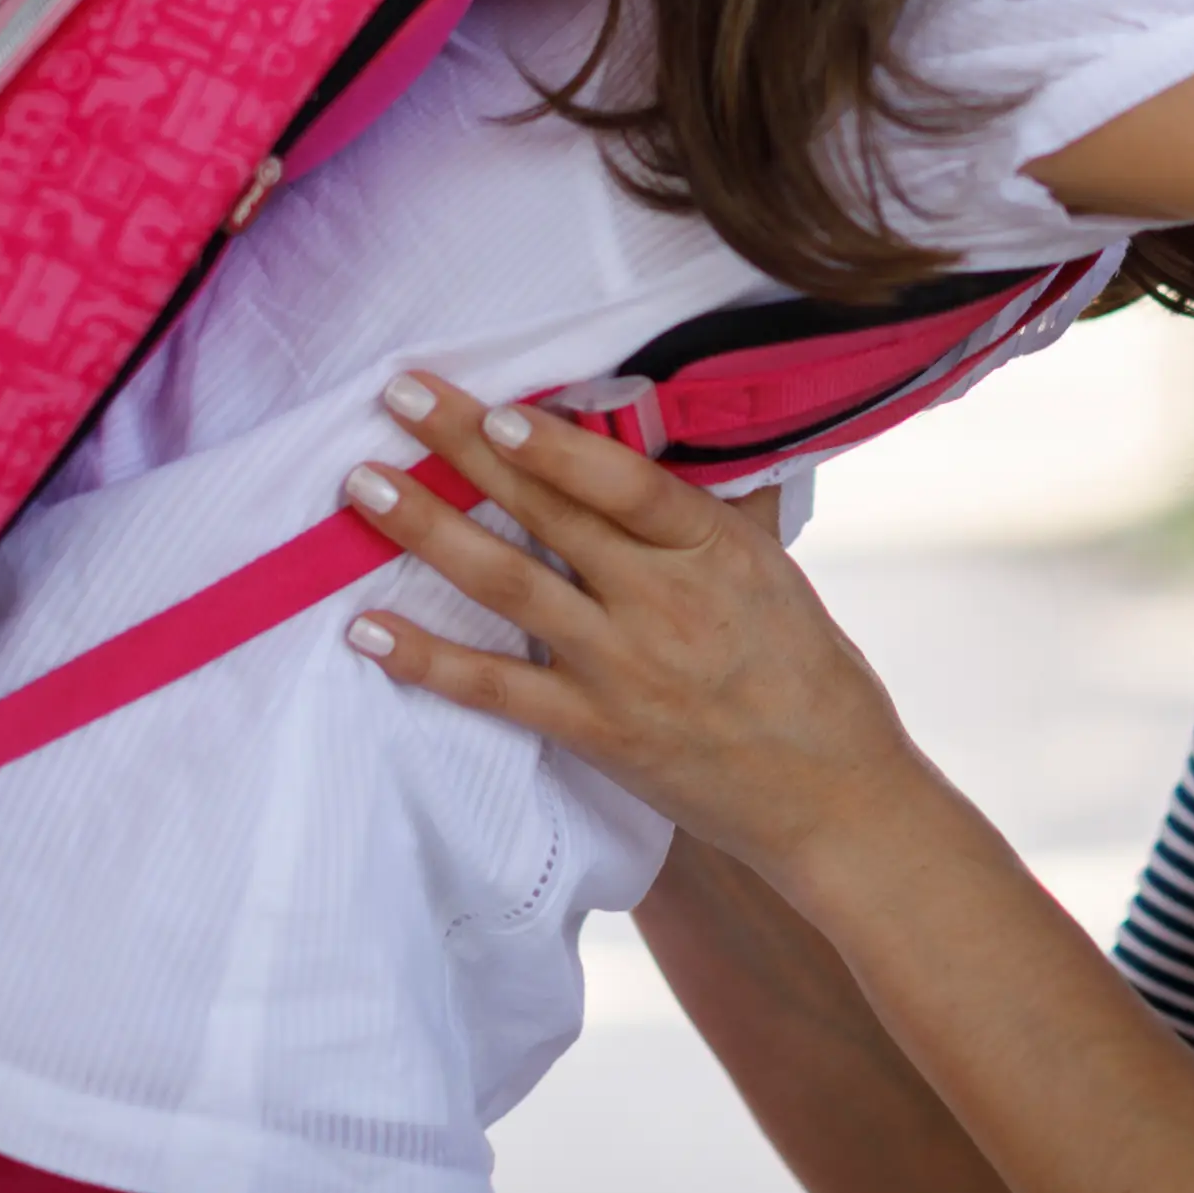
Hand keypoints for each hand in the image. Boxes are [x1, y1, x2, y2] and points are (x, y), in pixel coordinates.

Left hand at [337, 376, 924, 888]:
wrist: (831, 796)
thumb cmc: (810, 675)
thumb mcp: (778, 573)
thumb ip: (727, 506)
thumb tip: (701, 426)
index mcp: (715, 552)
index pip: (628, 485)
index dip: (558, 446)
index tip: (497, 408)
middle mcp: (662, 603)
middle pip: (547, 513)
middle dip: (463, 449)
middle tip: (398, 395)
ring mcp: (622, 669)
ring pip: (507, 585)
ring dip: (426, 531)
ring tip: (362, 487)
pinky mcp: (593, 731)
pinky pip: (494, 689)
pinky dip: (427, 659)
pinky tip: (367, 629)